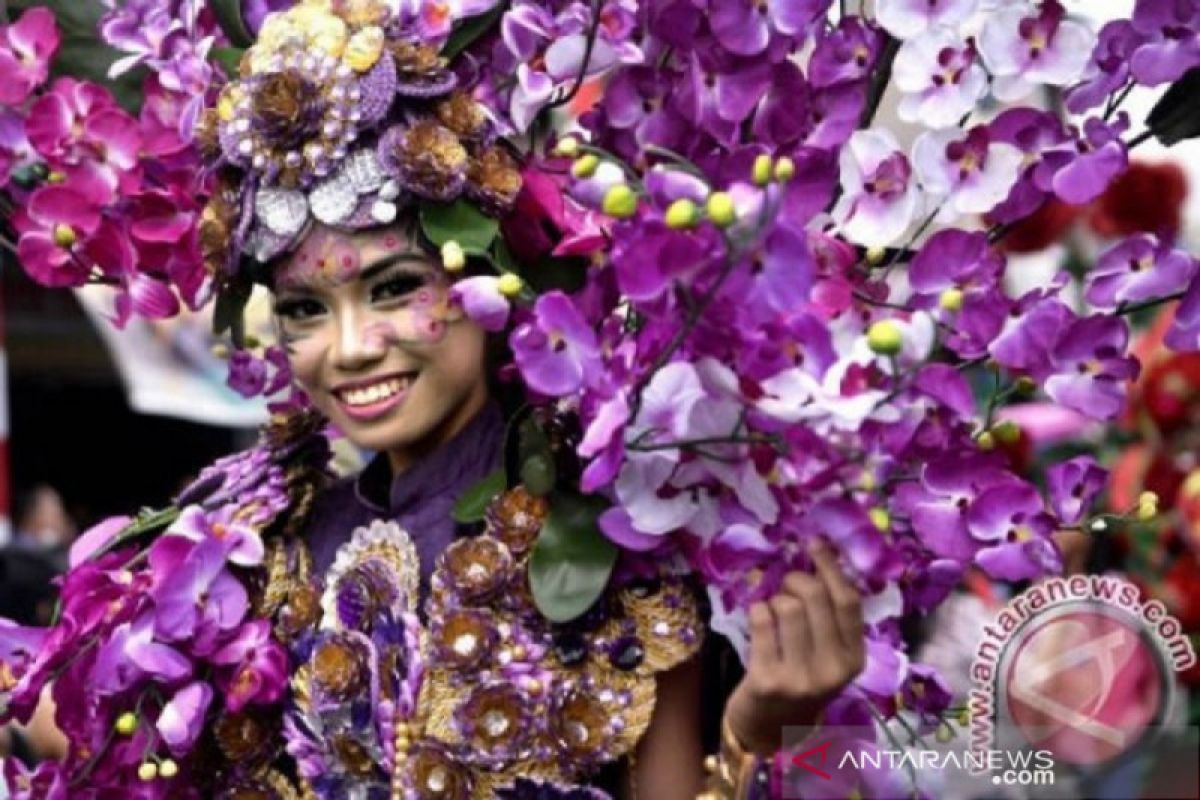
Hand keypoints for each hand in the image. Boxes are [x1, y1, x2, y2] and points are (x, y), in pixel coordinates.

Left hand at [722, 540, 865, 754]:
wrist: (769, 729)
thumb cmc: (800, 679)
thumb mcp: (828, 655)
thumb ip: (830, 616)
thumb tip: (818, 557)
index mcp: (854, 659)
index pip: (848, 602)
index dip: (831, 566)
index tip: (815, 542)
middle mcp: (832, 670)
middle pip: (815, 597)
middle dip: (796, 580)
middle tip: (788, 585)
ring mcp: (800, 677)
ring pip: (787, 606)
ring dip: (775, 599)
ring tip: (774, 612)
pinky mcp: (768, 680)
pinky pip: (761, 620)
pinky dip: (757, 610)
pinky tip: (759, 619)